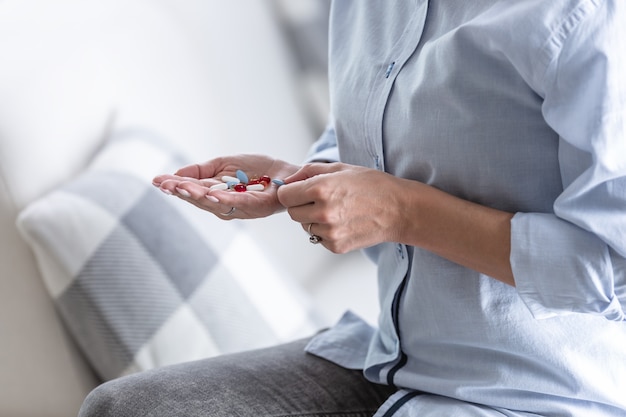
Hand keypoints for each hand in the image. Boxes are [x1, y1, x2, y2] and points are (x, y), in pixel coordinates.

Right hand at [152, 154, 299, 218]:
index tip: (156, 180)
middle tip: (166, 185)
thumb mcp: (224, 165)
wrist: (287, 172)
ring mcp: (241, 208)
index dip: (174, 186)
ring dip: (198, 196)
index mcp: (215, 194)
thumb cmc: (257, 170)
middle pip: (199, 200)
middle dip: (182, 192)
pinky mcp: (258, 207)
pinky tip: (211, 195)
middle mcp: (225, 205)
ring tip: (182, 188)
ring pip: (215, 204)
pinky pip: (239, 204)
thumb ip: (201, 171)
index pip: (191, 190)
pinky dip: (224, 200)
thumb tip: (176, 175)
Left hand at [277, 162, 407, 252]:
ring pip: (305, 227)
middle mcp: (322, 212)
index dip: (291, 191)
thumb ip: (309, 171)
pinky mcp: (336, 246)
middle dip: (301, 205)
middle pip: (292, 213)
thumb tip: (288, 181)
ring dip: (313, 219)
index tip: (299, 191)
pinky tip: (343, 222)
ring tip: (337, 210)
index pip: (284, 195)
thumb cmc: (372, 185)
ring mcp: (329, 232)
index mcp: (321, 189)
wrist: (399, 210)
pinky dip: (325, 231)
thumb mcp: (341, 168)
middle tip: (321, 200)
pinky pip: (318, 238)